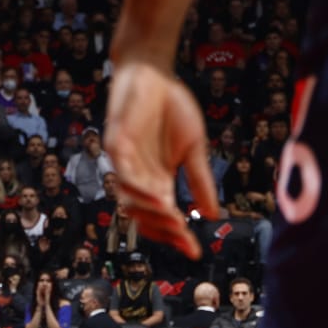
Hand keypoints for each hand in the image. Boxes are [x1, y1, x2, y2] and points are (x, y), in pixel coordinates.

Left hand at [104, 58, 218, 257]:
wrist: (154, 74)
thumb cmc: (172, 109)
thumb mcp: (193, 149)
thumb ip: (199, 181)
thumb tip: (211, 216)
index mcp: (157, 181)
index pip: (163, 217)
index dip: (176, 236)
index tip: (194, 252)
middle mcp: (138, 177)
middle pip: (143, 216)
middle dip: (163, 230)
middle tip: (185, 237)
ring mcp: (124, 162)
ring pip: (130, 199)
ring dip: (152, 212)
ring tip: (176, 220)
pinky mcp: (115, 144)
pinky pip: (123, 172)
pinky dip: (139, 187)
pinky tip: (159, 196)